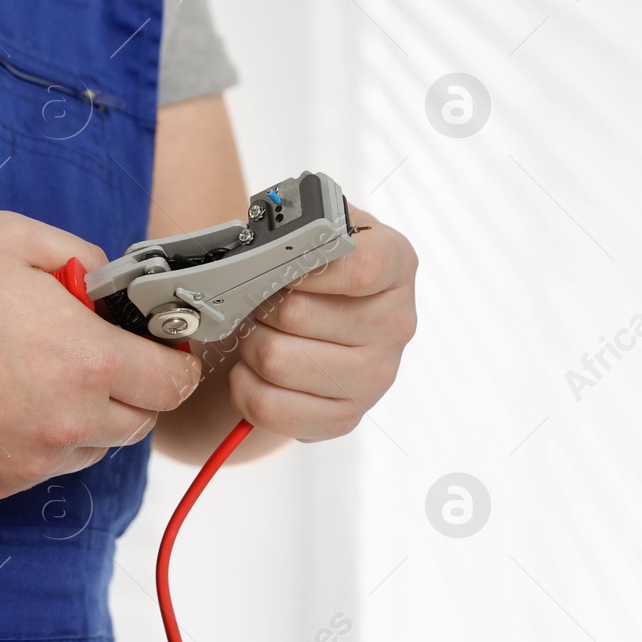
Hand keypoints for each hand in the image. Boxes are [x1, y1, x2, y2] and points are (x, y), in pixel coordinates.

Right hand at [0, 212, 202, 498]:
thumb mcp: (8, 238)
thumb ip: (78, 254)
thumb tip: (106, 278)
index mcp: (86, 361)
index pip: (175, 382)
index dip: (173, 359)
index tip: (155, 343)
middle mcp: (68, 422)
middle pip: (141, 421)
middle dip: (132, 386)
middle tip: (94, 350)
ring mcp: (31, 462)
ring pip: (94, 448)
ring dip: (88, 416)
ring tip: (39, 373)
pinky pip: (45, 467)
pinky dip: (41, 439)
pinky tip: (1, 401)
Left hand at [228, 206, 416, 440]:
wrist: (316, 319)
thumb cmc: (313, 270)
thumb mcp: (318, 228)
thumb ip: (302, 224)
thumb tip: (270, 243)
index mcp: (396, 265)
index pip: (360, 267)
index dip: (303, 267)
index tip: (279, 266)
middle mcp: (397, 324)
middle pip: (296, 315)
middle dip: (259, 305)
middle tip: (258, 301)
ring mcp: (376, 376)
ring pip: (275, 360)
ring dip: (249, 344)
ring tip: (258, 333)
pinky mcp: (346, 417)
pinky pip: (268, 406)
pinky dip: (244, 387)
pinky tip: (253, 371)